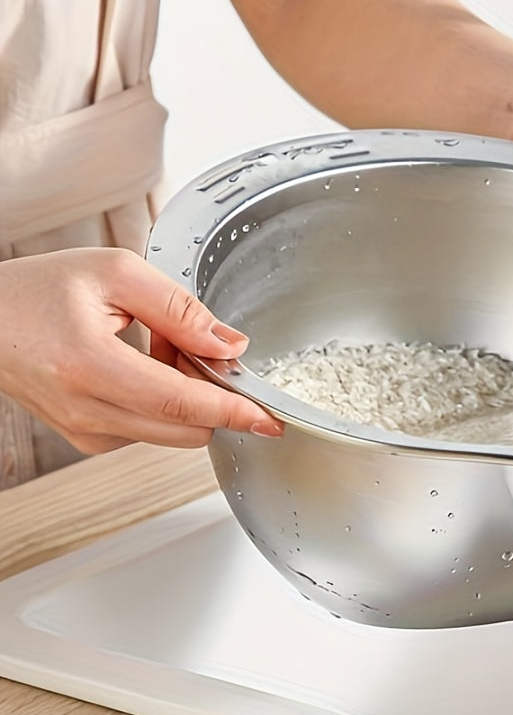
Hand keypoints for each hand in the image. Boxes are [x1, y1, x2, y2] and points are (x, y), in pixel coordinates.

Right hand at [0, 248, 282, 454]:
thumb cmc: (38, 290)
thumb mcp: (117, 275)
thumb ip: (182, 310)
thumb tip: (231, 345)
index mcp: (89, 366)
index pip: (182, 403)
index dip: (235, 411)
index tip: (272, 421)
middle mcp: (85, 411)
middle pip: (186, 428)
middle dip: (208, 390)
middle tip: (184, 340)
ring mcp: (84, 431)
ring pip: (172, 431)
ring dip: (183, 394)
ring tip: (151, 345)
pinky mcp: (87, 439)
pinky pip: (149, 430)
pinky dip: (161, 402)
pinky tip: (138, 364)